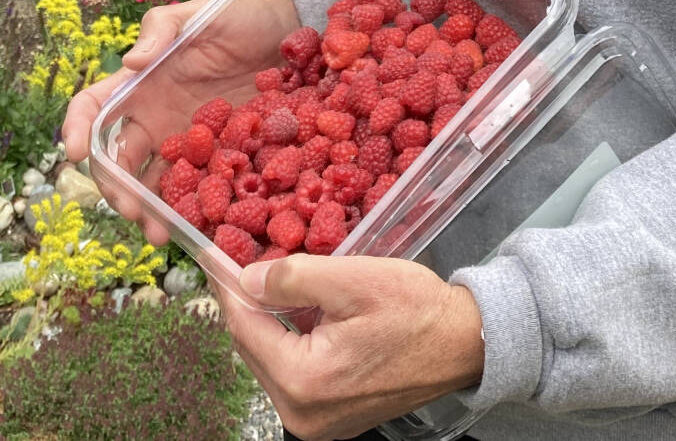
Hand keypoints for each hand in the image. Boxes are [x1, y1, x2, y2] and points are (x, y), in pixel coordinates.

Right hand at [62, 0, 215, 241]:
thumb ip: (161, 30)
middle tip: (130, 209)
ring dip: (150, 212)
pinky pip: (198, 188)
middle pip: (119, 160)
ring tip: (161, 234)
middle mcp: (154, 118)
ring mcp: (185, 141)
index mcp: (139, 84)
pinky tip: (197, 229)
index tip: (75, 154)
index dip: (76, 129)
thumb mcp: (196, 15)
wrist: (284, 29)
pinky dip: (192, 210)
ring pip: (154, 184)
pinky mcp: (218, 155)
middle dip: (117, 188)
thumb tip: (129, 62)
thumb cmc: (233, 16)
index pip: (93, 108)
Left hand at [214, 254, 485, 440]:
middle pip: (253, 347)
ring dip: (271, 320)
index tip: (211, 253)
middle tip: (244, 258)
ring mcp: (315, 422)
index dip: (227, 284)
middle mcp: (301, 415)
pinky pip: (294, 373)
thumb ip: (293, 278)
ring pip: (271, 359)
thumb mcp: (353, 278)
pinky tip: (304, 310)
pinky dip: (292, 339)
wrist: (464, 343)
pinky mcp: (330, 419)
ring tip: (278, 279)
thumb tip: (245, 279)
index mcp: (302, 381)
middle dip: (250, 302)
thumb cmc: (416, 310)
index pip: (244, 327)